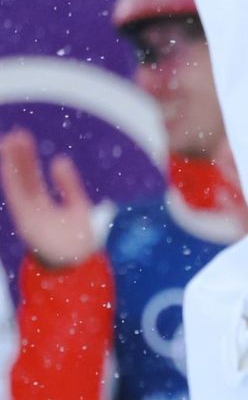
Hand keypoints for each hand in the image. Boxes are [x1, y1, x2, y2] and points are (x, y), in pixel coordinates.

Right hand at [0, 129, 97, 268]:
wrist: (85, 265)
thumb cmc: (81, 242)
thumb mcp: (77, 206)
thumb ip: (69, 185)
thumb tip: (59, 160)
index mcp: (43, 208)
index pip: (32, 179)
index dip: (26, 160)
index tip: (22, 139)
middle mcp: (32, 211)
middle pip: (23, 179)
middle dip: (19, 158)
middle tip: (16, 134)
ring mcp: (28, 217)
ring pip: (18, 185)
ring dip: (13, 164)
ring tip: (10, 141)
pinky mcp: (27, 224)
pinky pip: (18, 197)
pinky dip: (13, 180)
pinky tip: (11, 163)